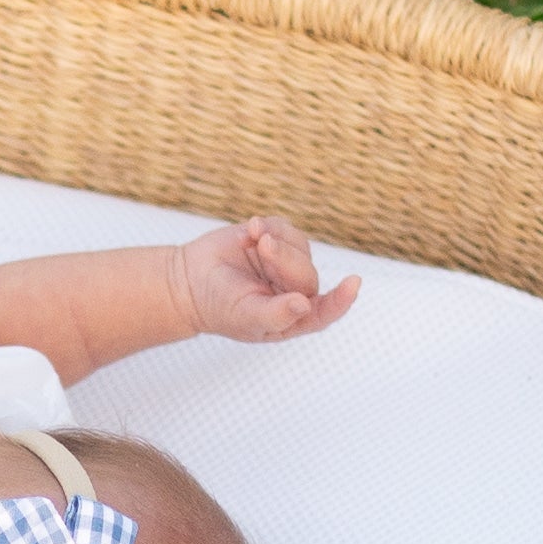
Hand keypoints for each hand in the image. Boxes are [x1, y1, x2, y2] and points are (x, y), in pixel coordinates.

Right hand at [177, 215, 361, 344]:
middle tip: (261, 247)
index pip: (325, 311)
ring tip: (251, 239)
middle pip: (307, 272)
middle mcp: (295, 290)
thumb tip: (305, 305)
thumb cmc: (219, 307)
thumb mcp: (246, 317)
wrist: (189, 281)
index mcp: (294, 317)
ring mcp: (286, 263)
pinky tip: (247, 233)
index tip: (353, 283)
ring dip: (277, 239)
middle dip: (285, 257)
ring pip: (299, 245)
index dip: (341, 299)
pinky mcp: (274, 239)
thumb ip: (277, 314)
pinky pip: (284, 227)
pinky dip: (267, 225)